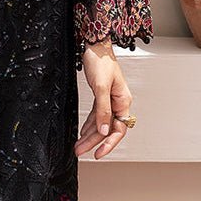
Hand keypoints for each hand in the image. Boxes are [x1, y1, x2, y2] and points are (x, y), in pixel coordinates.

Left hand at [74, 37, 132, 159]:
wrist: (95, 46)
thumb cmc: (101, 61)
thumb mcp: (101, 87)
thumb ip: (103, 110)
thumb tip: (105, 129)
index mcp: (123, 101)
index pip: (119, 129)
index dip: (109, 144)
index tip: (98, 154)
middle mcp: (118, 102)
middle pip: (107, 128)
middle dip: (93, 142)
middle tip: (80, 151)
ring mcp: (110, 100)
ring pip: (101, 123)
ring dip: (89, 135)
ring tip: (78, 146)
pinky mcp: (101, 96)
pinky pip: (96, 115)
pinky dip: (89, 124)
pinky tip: (82, 132)